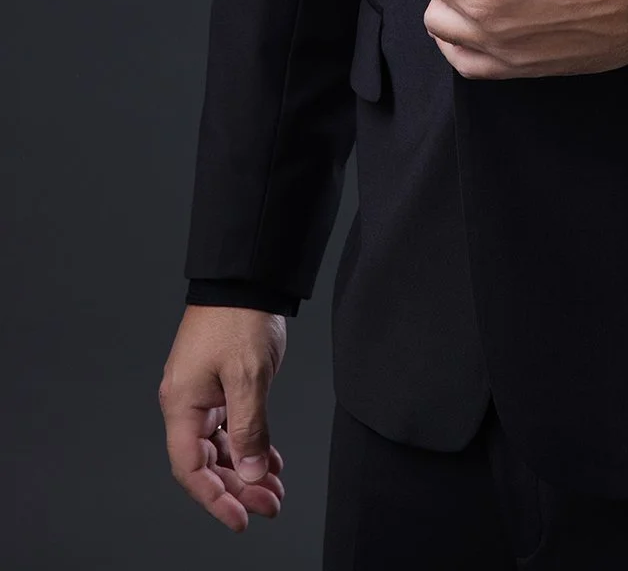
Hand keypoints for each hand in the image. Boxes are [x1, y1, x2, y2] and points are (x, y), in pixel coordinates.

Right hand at [159, 306, 287, 532]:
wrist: (245, 278)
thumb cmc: (239, 318)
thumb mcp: (248, 376)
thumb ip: (249, 428)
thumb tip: (251, 472)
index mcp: (182, 404)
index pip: (192, 468)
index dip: (215, 498)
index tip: (241, 519)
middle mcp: (186, 404)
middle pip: (207, 462)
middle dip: (239, 487)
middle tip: (271, 505)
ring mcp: (201, 394)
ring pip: (221, 447)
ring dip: (247, 469)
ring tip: (275, 489)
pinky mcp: (218, 385)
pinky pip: (229, 427)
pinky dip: (250, 445)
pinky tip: (271, 460)